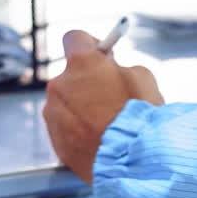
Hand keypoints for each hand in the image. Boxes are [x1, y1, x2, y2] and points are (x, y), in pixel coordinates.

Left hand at [43, 30, 163, 183]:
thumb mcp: (142, 76)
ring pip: (67, 102)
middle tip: (110, 92)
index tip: (102, 54)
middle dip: (87, 80)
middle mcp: (60, 85)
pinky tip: (101, 137)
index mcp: (81, 63)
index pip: (74, 37)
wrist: (132, 160)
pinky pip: (66, 126)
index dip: (90, 44)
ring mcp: (54, 114)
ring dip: (82, 106)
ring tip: (108, 121)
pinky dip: (79, 128)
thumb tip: (112, 71)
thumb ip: (119, 68)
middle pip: (70, 74)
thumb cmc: (140, 115)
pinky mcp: (55, 140)